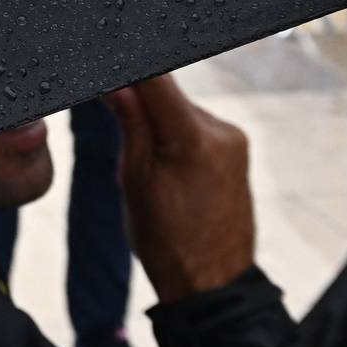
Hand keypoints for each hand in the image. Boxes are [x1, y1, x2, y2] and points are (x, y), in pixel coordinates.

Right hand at [104, 73, 255, 302]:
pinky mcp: (238, 152)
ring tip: (146, 163)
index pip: (157, 79)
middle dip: (139, 100)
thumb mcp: (136, 183)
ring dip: (159, 120)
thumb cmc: (168, 243)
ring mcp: (235, 142)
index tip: (107, 60)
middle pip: (169, 94)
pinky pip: (199, 128)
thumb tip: (117, 84)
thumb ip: (131, 125)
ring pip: (182, 110)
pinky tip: (167, 167)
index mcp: (194, 139)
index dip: (129, 68)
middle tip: (112, 119)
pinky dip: (177, 134)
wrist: (213, 286)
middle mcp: (223, 132)